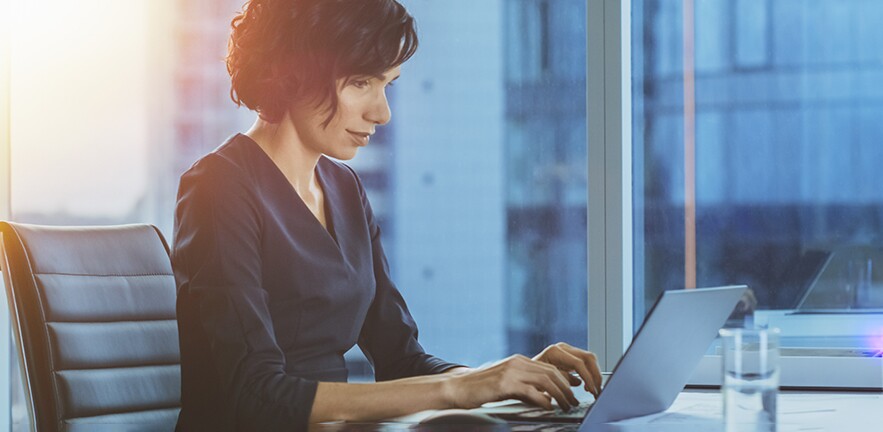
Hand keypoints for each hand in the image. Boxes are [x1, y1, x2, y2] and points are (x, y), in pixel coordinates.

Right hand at [443, 354, 579, 410]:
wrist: (458, 388)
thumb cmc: (482, 389)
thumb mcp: (508, 385)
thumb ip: (526, 388)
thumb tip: (546, 398)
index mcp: (519, 361)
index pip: (550, 368)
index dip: (565, 381)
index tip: (572, 394)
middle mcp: (517, 362)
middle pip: (551, 373)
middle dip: (567, 389)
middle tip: (573, 403)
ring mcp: (511, 371)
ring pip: (545, 380)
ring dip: (560, 395)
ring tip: (565, 406)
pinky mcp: (504, 383)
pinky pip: (531, 390)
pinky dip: (543, 400)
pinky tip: (548, 408)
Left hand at [533, 342, 601, 396]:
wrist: (522, 377)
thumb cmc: (529, 380)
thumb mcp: (542, 382)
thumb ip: (559, 380)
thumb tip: (577, 383)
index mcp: (554, 352)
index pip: (579, 363)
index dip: (588, 378)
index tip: (592, 391)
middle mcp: (561, 348)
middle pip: (588, 358)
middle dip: (595, 376)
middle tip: (597, 392)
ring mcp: (566, 350)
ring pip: (590, 359)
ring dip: (595, 375)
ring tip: (594, 391)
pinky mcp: (569, 356)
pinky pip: (586, 363)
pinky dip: (590, 375)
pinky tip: (588, 387)